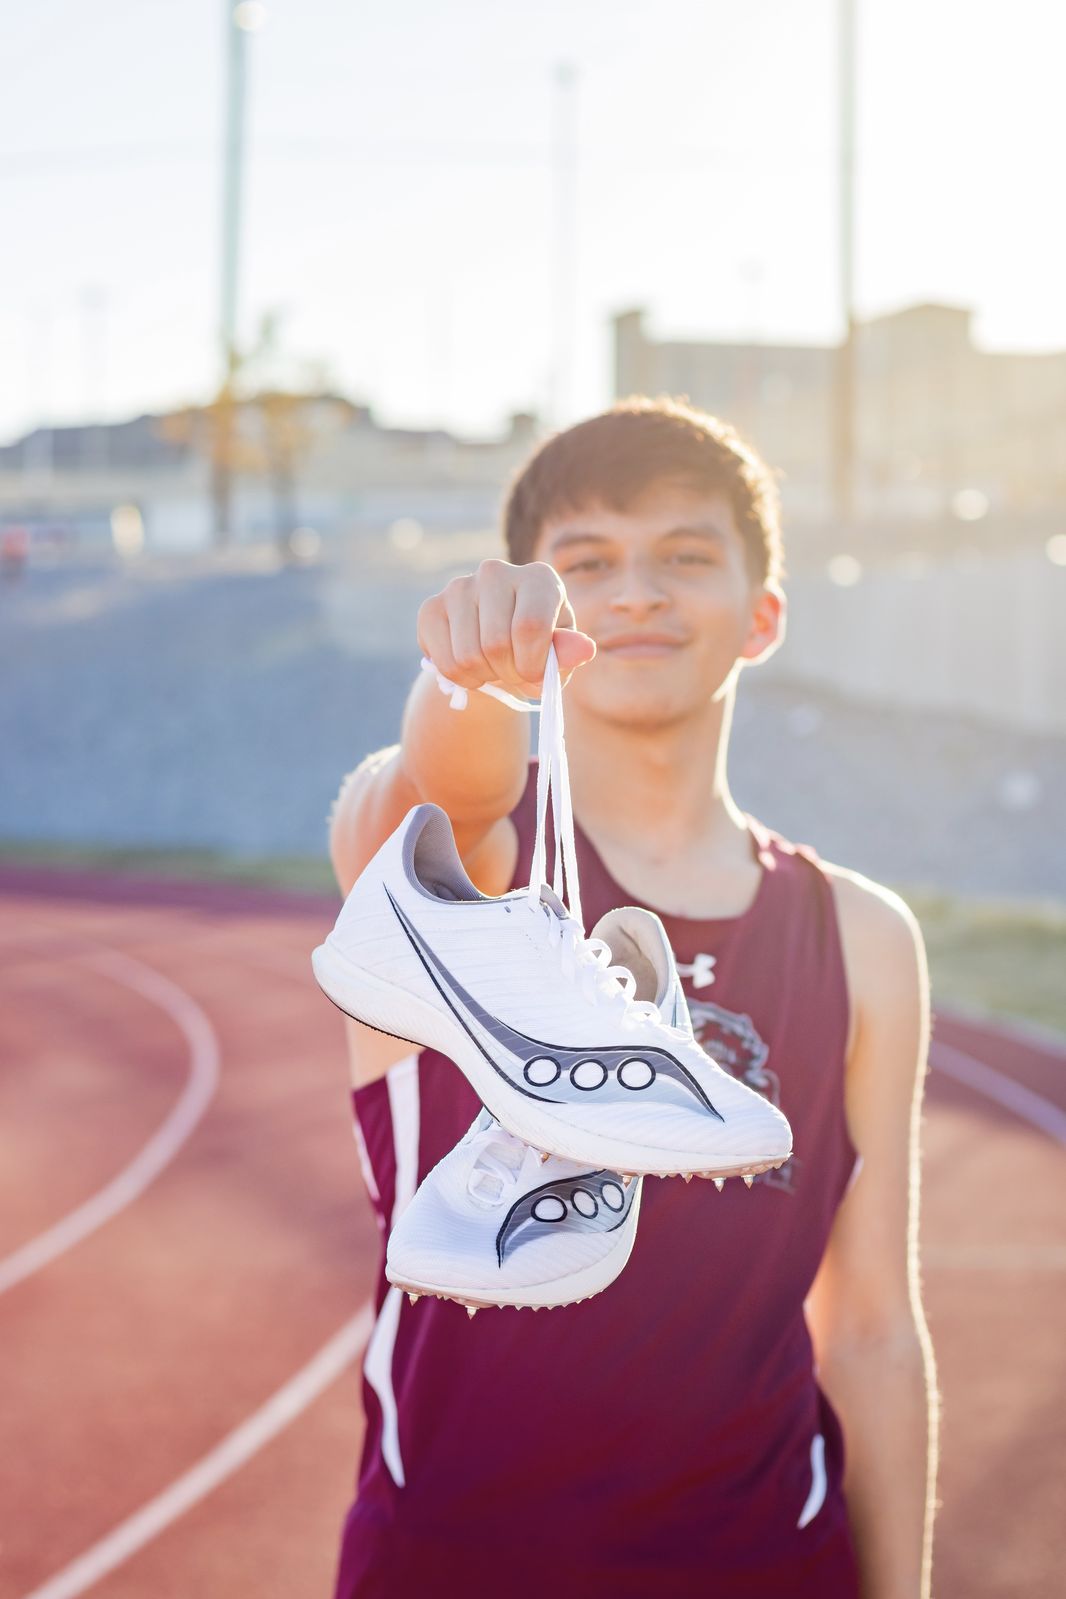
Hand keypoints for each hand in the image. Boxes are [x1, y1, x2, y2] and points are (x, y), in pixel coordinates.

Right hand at [417, 558, 595, 697]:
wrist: (495, 650)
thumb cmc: (536, 649)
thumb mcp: (559, 654)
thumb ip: (568, 653)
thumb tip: (584, 650)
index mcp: (539, 577)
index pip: (529, 626)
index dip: (532, 665)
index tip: (536, 677)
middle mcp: (496, 571)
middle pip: (496, 644)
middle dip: (508, 674)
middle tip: (514, 674)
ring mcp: (459, 586)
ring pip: (467, 657)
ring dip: (484, 679)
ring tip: (494, 670)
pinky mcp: (431, 608)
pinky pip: (444, 663)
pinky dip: (461, 679)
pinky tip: (471, 667)